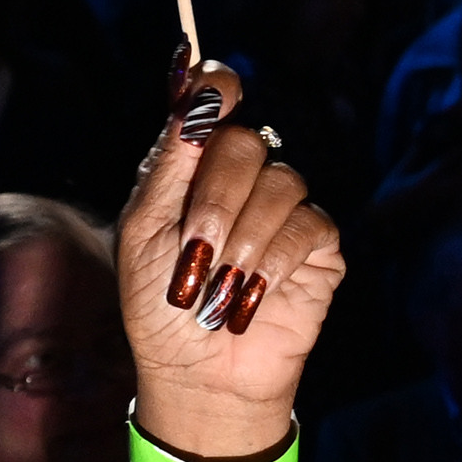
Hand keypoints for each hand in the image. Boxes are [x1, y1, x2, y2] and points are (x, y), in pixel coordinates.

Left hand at [114, 61, 340, 461]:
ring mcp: (282, 210)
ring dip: (242, 240)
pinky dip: (274, 262)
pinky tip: (250, 296)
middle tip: (197, 251)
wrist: (196, 375)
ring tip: (218, 289)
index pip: (213, 101)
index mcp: (192, 167)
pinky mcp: (317, 248)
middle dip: (215, 200)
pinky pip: (309, 225)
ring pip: (282, 183)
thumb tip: (192, 93)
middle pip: (245, 143)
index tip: (212, 90)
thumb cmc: (159, 308)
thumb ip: (168, 165)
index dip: (215, 87)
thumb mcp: (144, 234)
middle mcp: (240, 179)